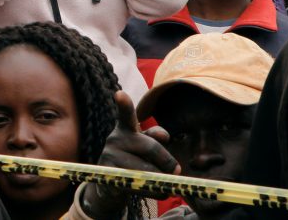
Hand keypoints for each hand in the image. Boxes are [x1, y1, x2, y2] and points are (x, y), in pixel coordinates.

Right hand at [81, 92, 179, 215]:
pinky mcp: (110, 176)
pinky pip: (138, 183)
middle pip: (150, 147)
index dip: (124, 104)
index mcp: (125, 128)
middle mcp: (115, 138)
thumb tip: (164, 138)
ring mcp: (110, 157)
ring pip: (146, 169)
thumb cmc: (134, 160)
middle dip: (167, 161)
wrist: (112, 184)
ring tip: (168, 185)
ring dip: (161, 179)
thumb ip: (155, 138)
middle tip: (177, 171)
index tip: (120, 94)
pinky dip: (152, 190)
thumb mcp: (145, 147)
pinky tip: (158, 192)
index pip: (126, 115)